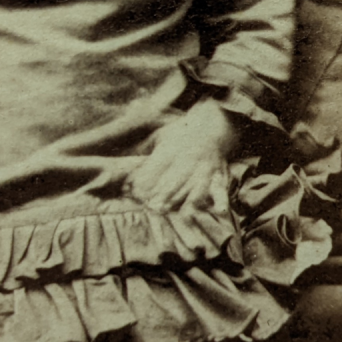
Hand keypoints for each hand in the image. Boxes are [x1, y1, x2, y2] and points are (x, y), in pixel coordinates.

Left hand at [127, 100, 238, 214]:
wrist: (212, 125)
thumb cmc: (179, 135)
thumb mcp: (159, 137)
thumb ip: (143, 154)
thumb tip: (121, 171)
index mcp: (170, 151)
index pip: (156, 168)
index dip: (146, 182)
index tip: (136, 195)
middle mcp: (187, 161)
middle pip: (175, 181)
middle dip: (165, 195)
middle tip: (154, 209)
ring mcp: (203, 170)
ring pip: (196, 188)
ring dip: (188, 201)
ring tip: (180, 215)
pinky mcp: (218, 177)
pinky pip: (221, 190)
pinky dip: (221, 200)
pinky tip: (219, 212)